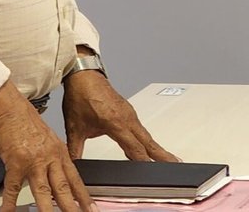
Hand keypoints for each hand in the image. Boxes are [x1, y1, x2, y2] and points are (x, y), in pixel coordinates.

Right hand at [0, 80, 96, 211]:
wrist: (8, 105)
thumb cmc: (23, 119)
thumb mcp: (45, 138)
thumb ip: (49, 156)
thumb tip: (50, 171)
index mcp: (59, 152)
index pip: (75, 179)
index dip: (84, 196)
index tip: (91, 209)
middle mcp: (49, 158)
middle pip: (64, 188)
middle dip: (72, 207)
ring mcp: (33, 161)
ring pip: (44, 191)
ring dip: (48, 209)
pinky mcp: (15, 163)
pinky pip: (12, 188)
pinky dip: (9, 203)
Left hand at [62, 72, 178, 161]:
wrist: (83, 75)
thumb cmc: (81, 96)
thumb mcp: (74, 127)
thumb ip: (74, 150)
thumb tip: (72, 166)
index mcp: (115, 123)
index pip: (134, 148)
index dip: (143, 162)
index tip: (152, 173)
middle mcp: (127, 118)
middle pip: (148, 141)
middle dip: (162, 155)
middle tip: (175, 164)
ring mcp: (130, 114)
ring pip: (146, 135)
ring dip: (157, 148)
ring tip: (168, 159)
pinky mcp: (128, 111)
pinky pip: (141, 129)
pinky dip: (148, 139)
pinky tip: (149, 146)